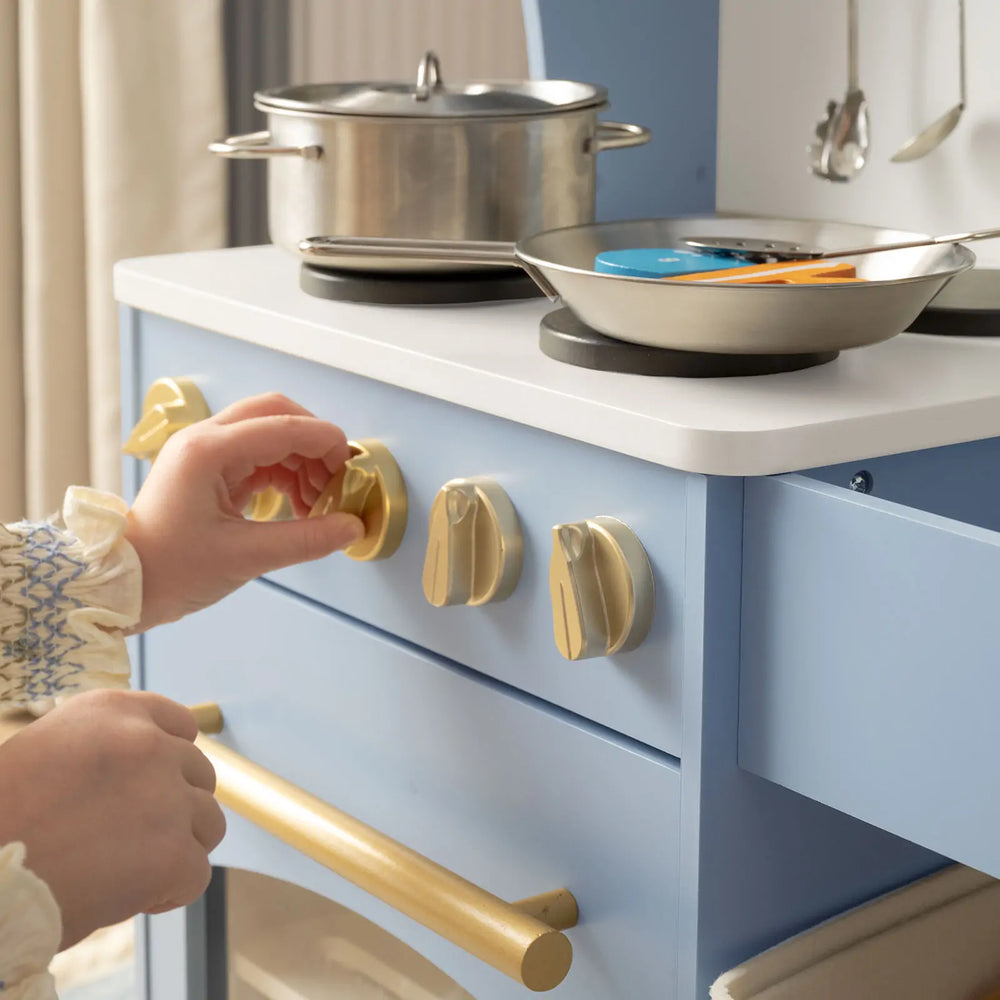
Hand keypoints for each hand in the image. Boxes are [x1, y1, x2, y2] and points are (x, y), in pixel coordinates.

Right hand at [0, 690, 224, 948]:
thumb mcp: (46, 754)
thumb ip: (105, 753)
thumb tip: (151, 774)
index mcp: (111, 711)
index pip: (181, 726)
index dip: (171, 763)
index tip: (150, 789)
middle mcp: (147, 743)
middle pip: (199, 775)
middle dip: (174, 808)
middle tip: (127, 840)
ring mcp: (165, 797)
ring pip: (208, 823)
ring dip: (178, 848)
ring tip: (127, 870)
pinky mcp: (172, 854)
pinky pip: (196, 875)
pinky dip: (169, 893)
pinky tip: (127, 898)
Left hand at [125, 393, 363, 631]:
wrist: (120, 588)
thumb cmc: (168, 571)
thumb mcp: (246, 557)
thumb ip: (306, 539)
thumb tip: (351, 527)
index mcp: (208, 451)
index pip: (284, 426)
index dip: (326, 444)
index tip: (351, 472)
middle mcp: (204, 440)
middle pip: (276, 413)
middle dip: (314, 443)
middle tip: (336, 481)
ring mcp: (204, 451)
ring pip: (269, 432)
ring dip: (302, 460)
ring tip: (319, 503)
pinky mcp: (208, 468)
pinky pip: (258, 454)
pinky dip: (285, 473)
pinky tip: (299, 504)